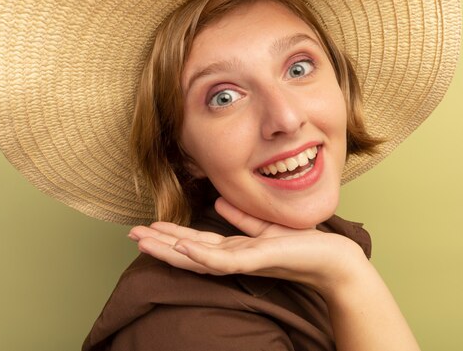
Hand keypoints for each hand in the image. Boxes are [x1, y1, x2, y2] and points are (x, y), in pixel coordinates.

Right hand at [128, 197, 366, 292]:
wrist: (332, 259)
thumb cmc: (301, 244)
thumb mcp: (265, 226)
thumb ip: (242, 217)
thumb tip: (220, 202)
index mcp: (235, 249)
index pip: (196, 243)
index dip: (171, 235)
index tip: (148, 227)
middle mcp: (233, 258)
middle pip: (188, 252)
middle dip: (159, 243)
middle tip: (131, 235)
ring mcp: (242, 261)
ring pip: (197, 258)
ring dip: (168, 249)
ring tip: (142, 240)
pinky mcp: (255, 260)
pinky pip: (222, 259)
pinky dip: (199, 254)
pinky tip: (180, 246)